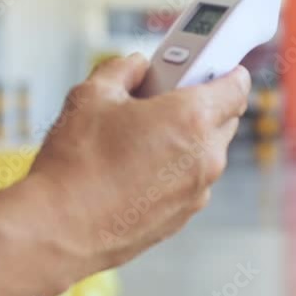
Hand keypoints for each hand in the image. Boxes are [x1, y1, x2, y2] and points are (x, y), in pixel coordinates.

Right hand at [25, 53, 250, 280]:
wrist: (59, 228)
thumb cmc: (76, 163)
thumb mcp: (92, 95)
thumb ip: (123, 70)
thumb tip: (135, 67)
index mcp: (192, 118)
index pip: (237, 86)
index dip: (225, 72)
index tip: (209, 67)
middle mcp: (205, 156)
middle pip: (225, 118)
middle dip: (201, 104)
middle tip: (163, 98)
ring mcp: (197, 191)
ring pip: (206, 153)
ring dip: (186, 140)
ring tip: (140, 137)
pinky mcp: (183, 216)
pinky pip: (189, 182)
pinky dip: (173, 172)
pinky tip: (135, 169)